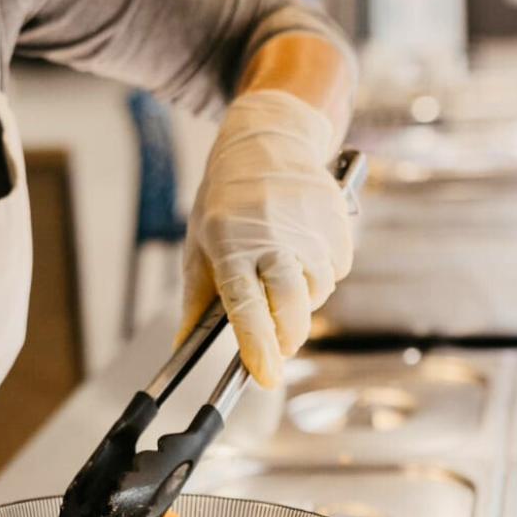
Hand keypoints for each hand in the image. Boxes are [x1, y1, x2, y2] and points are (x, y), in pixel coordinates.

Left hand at [178, 89, 352, 387]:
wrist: (266, 141)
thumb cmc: (222, 198)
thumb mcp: (197, 243)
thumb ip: (195, 299)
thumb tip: (180, 349)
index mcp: (229, 244)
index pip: (245, 306)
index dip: (257, 346)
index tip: (264, 376)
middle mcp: (271, 237)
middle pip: (291, 307)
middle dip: (288, 337)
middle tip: (279, 343)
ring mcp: (308, 228)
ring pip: (317, 291)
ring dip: (302, 299)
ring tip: (280, 271)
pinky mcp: (336, 221)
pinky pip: (336, 269)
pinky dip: (321, 273)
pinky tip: (302, 250)